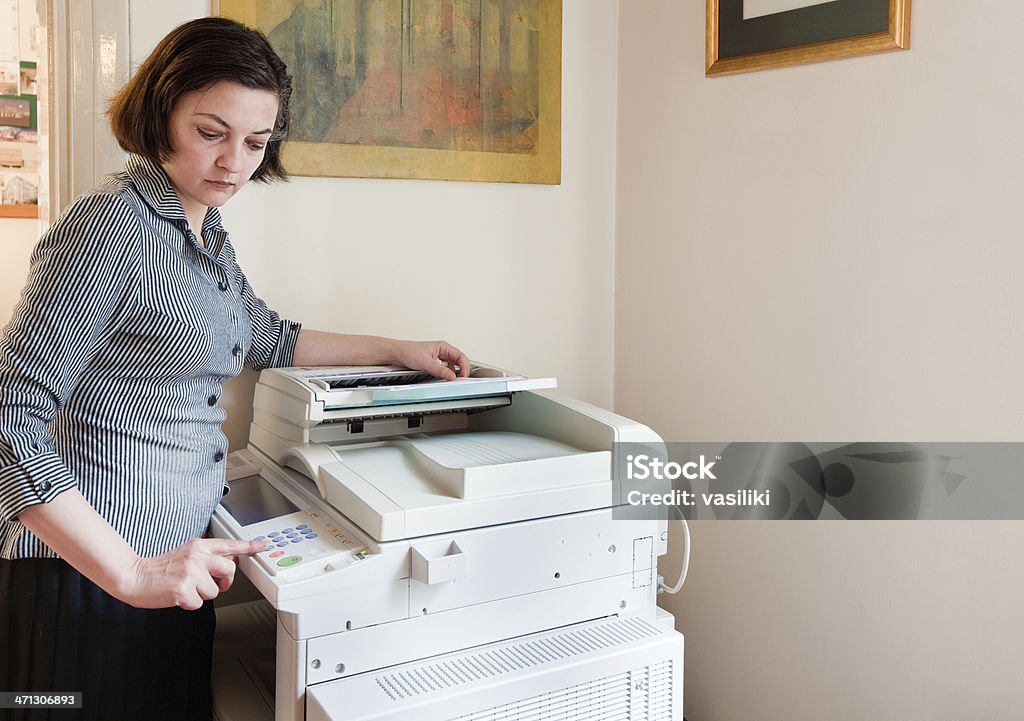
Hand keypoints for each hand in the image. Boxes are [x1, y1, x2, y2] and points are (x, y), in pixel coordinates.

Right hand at [119, 537, 266, 609]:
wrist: (134, 576)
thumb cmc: (161, 568)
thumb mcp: (186, 554)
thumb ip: (207, 556)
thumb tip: (229, 560)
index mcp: (199, 546)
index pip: (229, 544)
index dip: (248, 546)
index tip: (262, 546)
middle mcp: (197, 557)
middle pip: (230, 570)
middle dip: (225, 581)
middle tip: (214, 584)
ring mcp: (191, 573)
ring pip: (215, 591)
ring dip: (202, 594)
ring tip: (186, 588)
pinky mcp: (184, 589)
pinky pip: (199, 603)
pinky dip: (189, 604)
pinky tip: (178, 596)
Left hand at [392, 340, 470, 379]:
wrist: (397, 353)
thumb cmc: (408, 352)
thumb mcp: (426, 363)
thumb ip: (440, 371)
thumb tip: (452, 376)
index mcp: (443, 346)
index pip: (460, 356)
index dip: (464, 367)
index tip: (464, 376)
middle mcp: (442, 350)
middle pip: (458, 360)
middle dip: (462, 370)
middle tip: (462, 379)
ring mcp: (438, 356)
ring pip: (452, 364)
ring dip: (455, 372)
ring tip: (454, 379)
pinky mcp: (433, 361)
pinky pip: (445, 367)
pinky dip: (447, 373)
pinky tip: (445, 377)